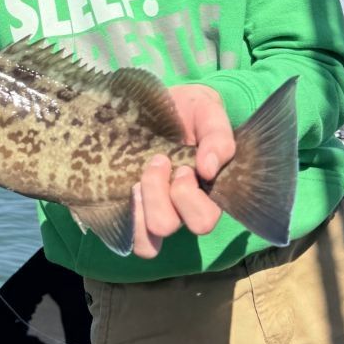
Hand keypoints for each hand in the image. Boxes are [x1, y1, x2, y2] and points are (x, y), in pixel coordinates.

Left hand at [133, 84, 234, 258]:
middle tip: (160, 161)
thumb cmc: (187, 110)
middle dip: (162, 194)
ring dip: (143, 204)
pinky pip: (126, 237)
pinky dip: (126, 216)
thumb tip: (210, 168)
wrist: (155, 102)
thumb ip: (218, 135)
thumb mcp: (207, 110)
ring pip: (149, 241)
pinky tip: (126, 186)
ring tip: (139, 176)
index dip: (190, 197)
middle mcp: (178, 209)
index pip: (203, 220)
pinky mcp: (126, 210)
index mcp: (204, 192)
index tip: (186, 165)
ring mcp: (152, 212)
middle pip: (168, 227)